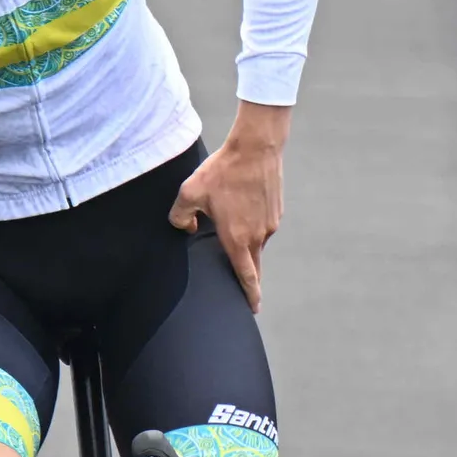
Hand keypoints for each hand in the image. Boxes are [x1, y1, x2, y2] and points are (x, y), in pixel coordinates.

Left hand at [171, 102, 289, 311]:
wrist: (256, 147)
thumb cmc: (223, 170)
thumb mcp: (190, 192)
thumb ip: (180, 216)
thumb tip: (185, 227)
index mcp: (237, 239)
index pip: (246, 277)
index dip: (250, 296)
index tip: (253, 308)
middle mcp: (258, 235)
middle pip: (254, 265)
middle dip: (250, 279)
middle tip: (244, 286)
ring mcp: (271, 223)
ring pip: (257, 241)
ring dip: (246, 241)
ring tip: (232, 225)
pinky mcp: (277, 210)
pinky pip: (263, 224)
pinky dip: (253, 223)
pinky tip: (242, 207)